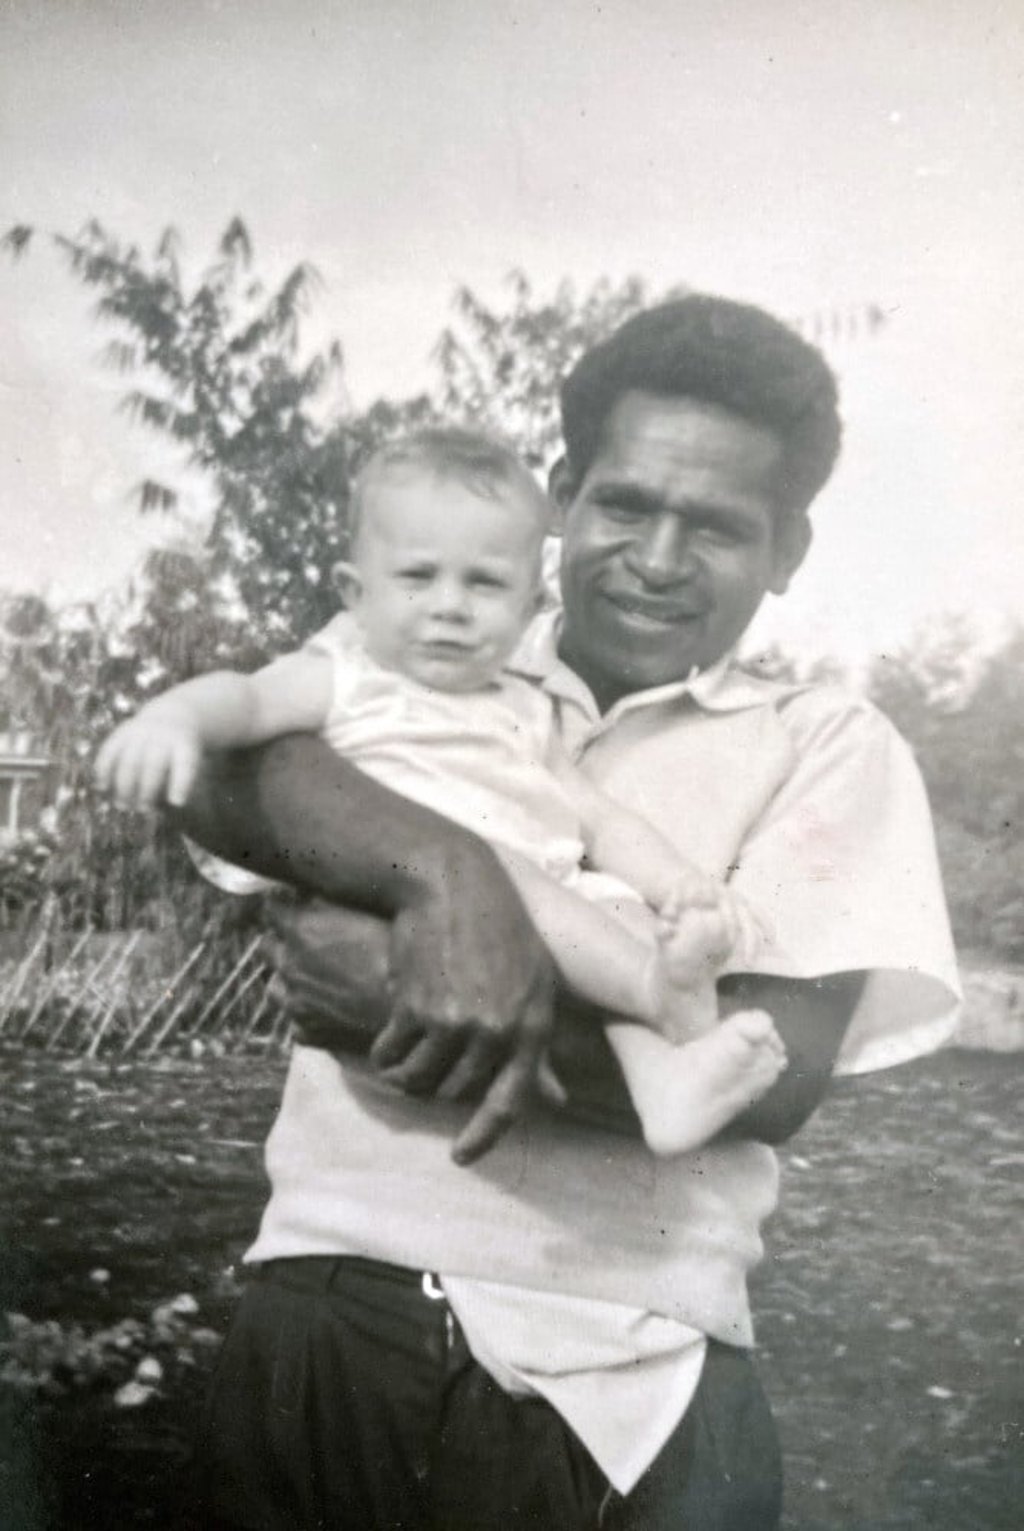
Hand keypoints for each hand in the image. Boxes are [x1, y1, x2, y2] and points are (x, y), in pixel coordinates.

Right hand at [95, 710, 201, 809]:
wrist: (171, 717)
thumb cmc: (180, 752)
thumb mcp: (189, 762)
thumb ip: (178, 783)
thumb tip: (160, 810)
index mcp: (185, 745)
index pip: (184, 764)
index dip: (180, 784)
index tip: (177, 803)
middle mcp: (163, 736)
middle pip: (154, 765)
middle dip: (147, 790)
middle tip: (142, 809)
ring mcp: (141, 732)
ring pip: (129, 760)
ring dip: (124, 785)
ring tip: (122, 805)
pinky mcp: (122, 732)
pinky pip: (110, 751)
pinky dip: (104, 770)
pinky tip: (102, 787)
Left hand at [266, 897, 390, 1046]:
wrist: (413, 1012)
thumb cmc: (398, 954)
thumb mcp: (365, 911)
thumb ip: (331, 900)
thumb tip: (313, 892)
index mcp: (300, 929)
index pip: (270, 909)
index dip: (283, 905)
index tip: (295, 904)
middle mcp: (289, 965)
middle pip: (267, 947)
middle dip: (282, 941)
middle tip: (309, 940)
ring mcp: (296, 1003)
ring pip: (276, 987)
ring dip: (289, 979)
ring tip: (317, 978)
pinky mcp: (309, 1033)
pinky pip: (296, 1022)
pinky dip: (308, 1014)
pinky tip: (330, 1008)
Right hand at [371, 838, 556, 1163]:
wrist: (451, 883)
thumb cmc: (498, 929)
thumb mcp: (535, 980)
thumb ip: (538, 1040)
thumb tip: (559, 1099)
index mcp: (533, 1026)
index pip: (511, 1102)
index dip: (484, 1135)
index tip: (460, 1156)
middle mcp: (497, 1031)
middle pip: (455, 1092)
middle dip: (436, 1088)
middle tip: (423, 1071)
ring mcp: (455, 1020)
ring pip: (419, 1079)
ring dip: (404, 1076)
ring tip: (399, 1061)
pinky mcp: (416, 1007)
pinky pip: (391, 1054)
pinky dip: (383, 1054)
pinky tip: (384, 1041)